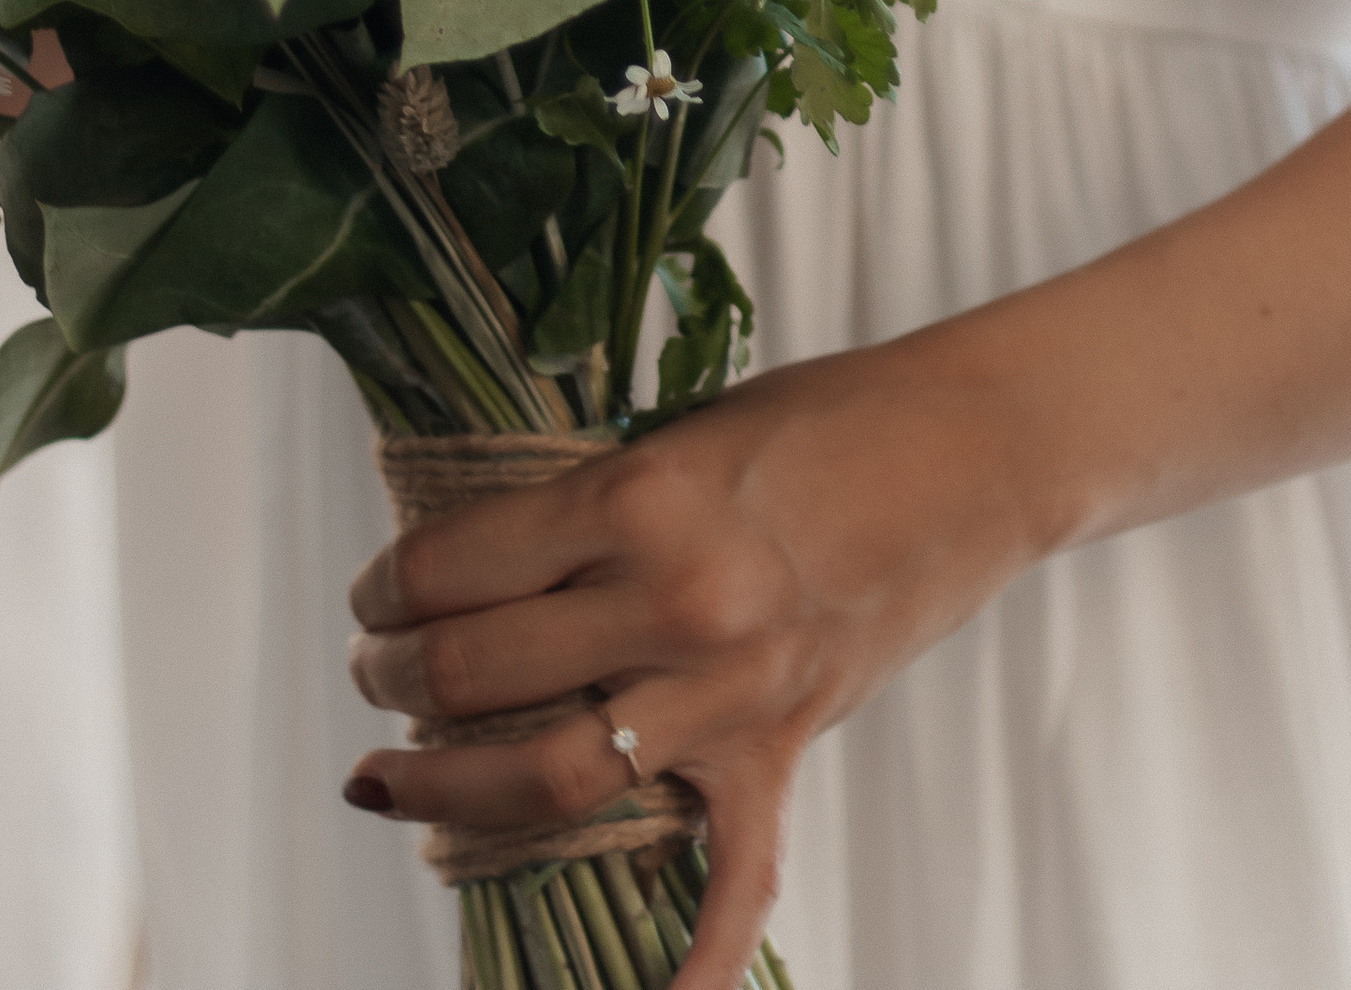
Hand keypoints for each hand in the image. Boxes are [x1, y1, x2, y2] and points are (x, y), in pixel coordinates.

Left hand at [345, 341, 1038, 989]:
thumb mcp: (685, 430)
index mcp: (640, 494)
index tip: (374, 593)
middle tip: (374, 671)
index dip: (387, 585)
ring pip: (549, 779)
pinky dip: (691, 962)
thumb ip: (592, 499)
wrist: (976, 452)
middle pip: (478, 673)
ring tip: (391, 781)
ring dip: (446, 791)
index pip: (456, 564)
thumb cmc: (823, 415)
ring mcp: (732, 691)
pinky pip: (733, 881)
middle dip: (396, 678)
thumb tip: (476, 560)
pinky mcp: (784, 748)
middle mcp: (676, 600)